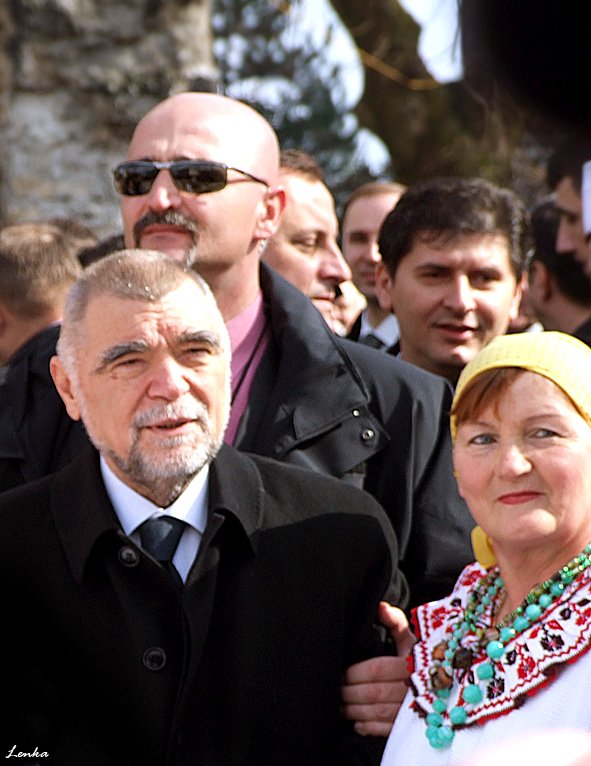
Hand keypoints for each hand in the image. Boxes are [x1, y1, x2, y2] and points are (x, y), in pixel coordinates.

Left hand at [341, 602, 415, 735]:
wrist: (452, 684)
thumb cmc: (426, 658)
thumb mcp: (413, 638)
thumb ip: (396, 622)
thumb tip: (380, 607)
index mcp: (412, 664)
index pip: (377, 669)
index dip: (356, 673)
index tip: (342, 673)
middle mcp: (414, 689)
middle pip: (374, 692)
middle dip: (351, 693)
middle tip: (336, 689)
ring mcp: (414, 711)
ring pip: (378, 712)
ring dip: (355, 711)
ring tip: (341, 706)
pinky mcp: (412, 728)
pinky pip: (388, 730)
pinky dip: (369, 728)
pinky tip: (357, 724)